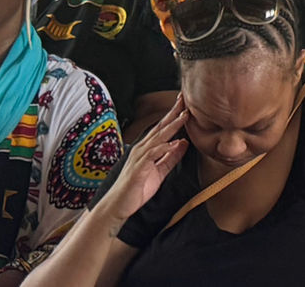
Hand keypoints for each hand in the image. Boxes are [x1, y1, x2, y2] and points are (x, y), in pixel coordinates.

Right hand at [98, 97, 189, 220]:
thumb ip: (171, 157)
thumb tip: (185, 143)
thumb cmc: (138, 188)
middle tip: (184, 99)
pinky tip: (175, 143)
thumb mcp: (160, 171)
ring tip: (185, 117)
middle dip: (172, 113)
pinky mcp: (139, 168)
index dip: (173, 116)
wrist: (120, 205)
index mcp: (147, 149)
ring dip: (171, 126)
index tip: (185, 104)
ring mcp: (139, 158)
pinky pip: (153, 155)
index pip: (162, 129)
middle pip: (160, 128)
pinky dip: (164, 148)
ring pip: (157, 138)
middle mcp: (142, 149)